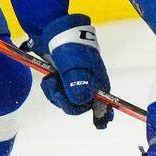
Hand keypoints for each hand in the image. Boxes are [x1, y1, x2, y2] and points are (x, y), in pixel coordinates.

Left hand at [37, 14, 112, 128]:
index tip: (101, 125)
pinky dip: (52, 88)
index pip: (104, 104)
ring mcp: (77, 82)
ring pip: (66, 100)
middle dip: (65, 101)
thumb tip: (81, 103)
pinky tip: (50, 77)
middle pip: (79, 105)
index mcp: (98, 82)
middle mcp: (89, 84)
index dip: (102, 116)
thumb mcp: (74, 67)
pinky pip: (58, 93)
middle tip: (56, 87)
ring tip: (52, 78)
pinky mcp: (65, 79)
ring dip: (55, 93)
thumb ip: (78, 86)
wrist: (55, 30)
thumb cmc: (69, 48)